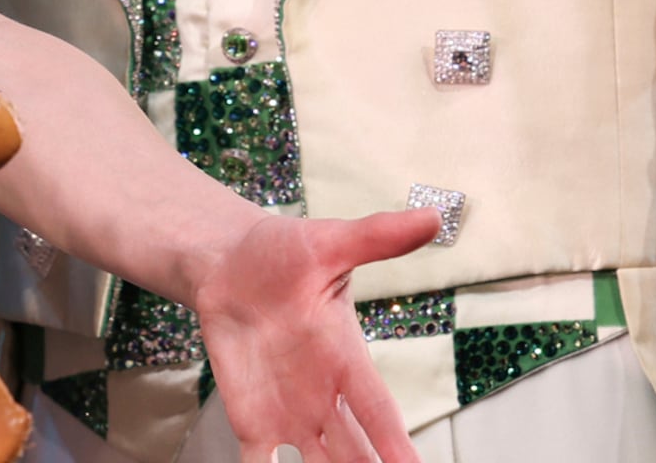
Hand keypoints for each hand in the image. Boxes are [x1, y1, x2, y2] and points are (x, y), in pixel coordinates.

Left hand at [196, 204, 436, 462]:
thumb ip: (374, 237)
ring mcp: (289, 411)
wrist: (225, 266)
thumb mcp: (326, 241)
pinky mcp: (253, 417)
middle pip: (353, 451)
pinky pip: (264, 459)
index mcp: (346, 358)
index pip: (378, 410)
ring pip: (316, 462)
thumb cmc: (281, 254)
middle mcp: (323, 395)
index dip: (396, 444)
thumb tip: (430, 217)